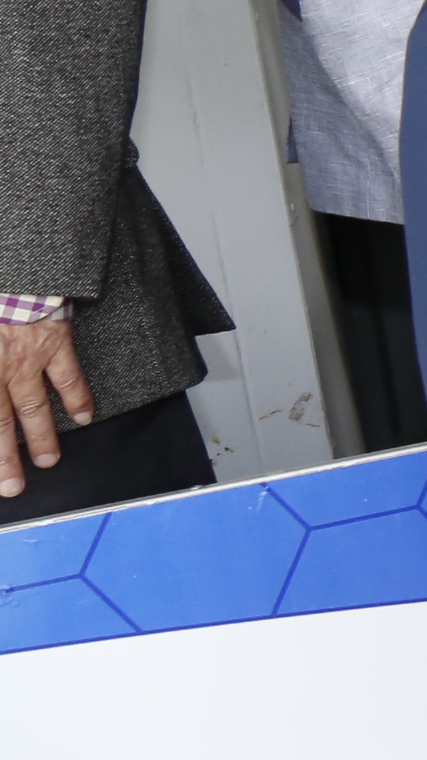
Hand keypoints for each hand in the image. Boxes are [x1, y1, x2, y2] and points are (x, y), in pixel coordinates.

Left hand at [0, 313, 92, 499]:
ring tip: (49, 461)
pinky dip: (78, 398)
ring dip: (42, 436)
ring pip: (35, 406)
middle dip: (7, 458)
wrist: (12, 272)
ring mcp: (28, 359)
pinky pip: (68, 376)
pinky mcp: (54, 342)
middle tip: (13, 486)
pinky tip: (85, 416)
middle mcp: (1, 371)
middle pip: (1, 423)